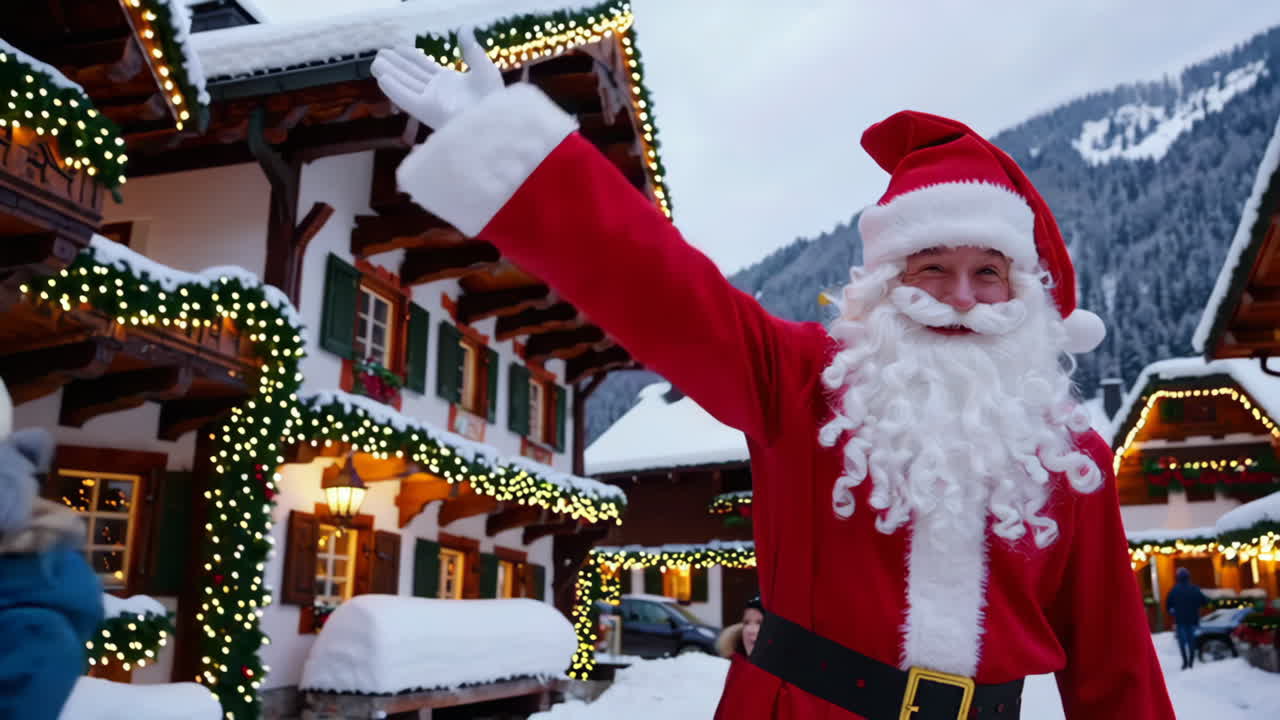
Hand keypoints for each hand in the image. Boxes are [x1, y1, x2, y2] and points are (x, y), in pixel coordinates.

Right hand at [371, 29, 503, 129]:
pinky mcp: (428, 111)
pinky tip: (382, 78)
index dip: (410, 57)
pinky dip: (394, 89)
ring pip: (405, 84)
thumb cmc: (494, 98)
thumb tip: (464, 29)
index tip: (397, 47)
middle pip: (410, 75)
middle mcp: (437, 92)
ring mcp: (431, 101)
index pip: (424, 67)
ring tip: (374, 62)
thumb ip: (471, 51)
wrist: (496, 120)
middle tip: (379, 53)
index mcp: (450, 83)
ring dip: (390, 73)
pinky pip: (407, 98)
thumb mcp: (484, 69)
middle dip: (395, 64)